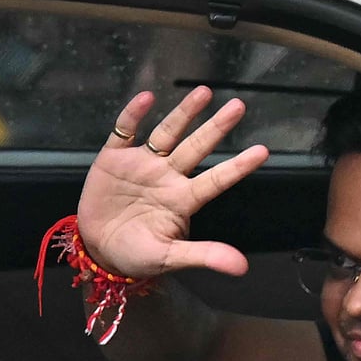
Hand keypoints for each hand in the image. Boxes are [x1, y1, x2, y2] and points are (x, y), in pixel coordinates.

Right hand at [76, 86, 269, 278]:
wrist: (98, 250)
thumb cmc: (136, 255)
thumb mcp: (169, 258)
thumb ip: (203, 255)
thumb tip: (241, 267)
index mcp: (182, 199)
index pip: (216, 180)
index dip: (238, 167)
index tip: (263, 151)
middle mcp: (167, 177)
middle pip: (196, 148)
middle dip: (216, 128)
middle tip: (238, 106)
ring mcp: (141, 165)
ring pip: (167, 133)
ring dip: (184, 114)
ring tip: (204, 93)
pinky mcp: (114, 159)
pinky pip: (124, 132)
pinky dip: (133, 115)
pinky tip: (145, 98)